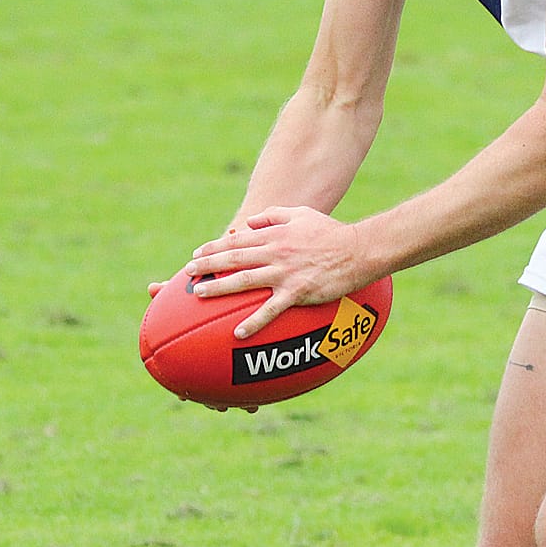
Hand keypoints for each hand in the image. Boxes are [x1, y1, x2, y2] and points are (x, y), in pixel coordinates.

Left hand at [185, 206, 363, 337]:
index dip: (213, 248)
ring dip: (219, 288)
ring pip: (245, 280)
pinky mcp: (297, 292)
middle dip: (207, 265)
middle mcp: (275, 252)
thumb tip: (249, 221)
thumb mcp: (301, 214)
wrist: (357, 250)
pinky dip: (254, 321)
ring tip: (200, 294)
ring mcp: (285, 273)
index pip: (237, 241)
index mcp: (274, 234)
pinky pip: (271, 310)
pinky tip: (238, 332)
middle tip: (187, 274)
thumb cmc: (330, 232)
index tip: (196, 255)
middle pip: (234, 259)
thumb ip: (273, 215)